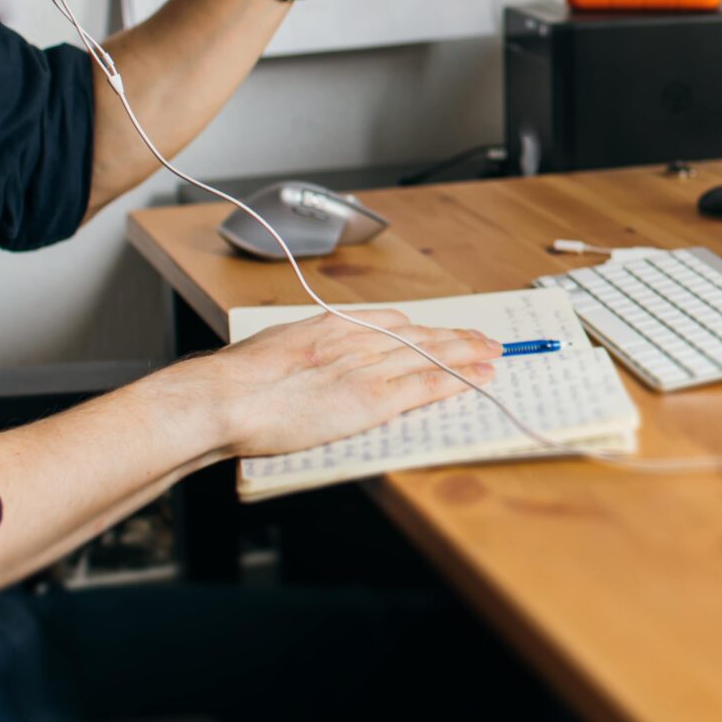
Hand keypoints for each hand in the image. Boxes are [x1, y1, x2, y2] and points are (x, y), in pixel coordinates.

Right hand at [198, 309, 500, 458]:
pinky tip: (478, 378)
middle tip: (485, 338)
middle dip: (456, 336)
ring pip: (432, 355)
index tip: (440, 329)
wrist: (228, 396)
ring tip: (494, 353)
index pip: (393, 322)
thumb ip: (304, 347)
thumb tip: (307, 354)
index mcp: (333, 325)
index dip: (423, 328)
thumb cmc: (239, 378)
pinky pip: (425, 386)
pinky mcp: (372, 400)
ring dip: (468, 354)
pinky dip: (457, 380)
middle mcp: (358, 340)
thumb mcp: (277, 346)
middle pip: (420, 334)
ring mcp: (368, 369)